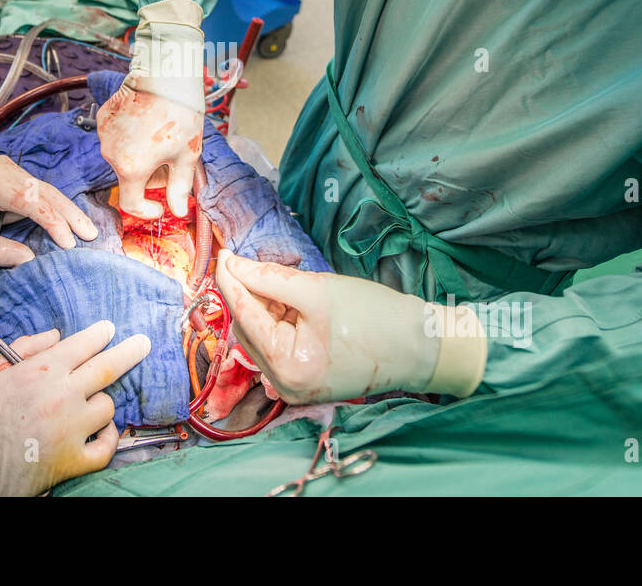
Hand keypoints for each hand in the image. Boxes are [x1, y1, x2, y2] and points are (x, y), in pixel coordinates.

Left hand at [0, 147, 97, 261]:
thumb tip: (31, 260)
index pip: (33, 201)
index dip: (53, 222)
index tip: (69, 244)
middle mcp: (6, 170)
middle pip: (47, 191)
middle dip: (70, 214)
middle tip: (91, 236)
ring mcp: (9, 168)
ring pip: (45, 189)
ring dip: (64, 209)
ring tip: (85, 231)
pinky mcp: (10, 173)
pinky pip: (36, 189)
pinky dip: (52, 205)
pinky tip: (66, 220)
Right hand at [0, 322, 150, 495]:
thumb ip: (27, 348)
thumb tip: (57, 336)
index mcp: (41, 370)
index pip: (83, 344)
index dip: (100, 334)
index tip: (109, 329)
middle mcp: (61, 395)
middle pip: (109, 367)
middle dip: (131, 351)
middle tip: (143, 343)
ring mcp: (70, 429)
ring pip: (107, 406)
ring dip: (101, 402)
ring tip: (87, 405)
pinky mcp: (71, 461)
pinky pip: (107, 447)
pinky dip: (108, 438)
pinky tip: (101, 432)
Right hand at [98, 85, 201, 218]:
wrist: (164, 74)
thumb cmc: (179, 113)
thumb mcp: (187, 155)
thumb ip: (180, 187)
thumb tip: (177, 211)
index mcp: (131, 168)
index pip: (131, 204)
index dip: (147, 210)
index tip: (160, 207)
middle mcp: (111, 154)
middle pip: (130, 178)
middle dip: (151, 175)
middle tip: (172, 157)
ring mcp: (104, 135)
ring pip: (123, 158)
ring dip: (140, 156)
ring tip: (160, 135)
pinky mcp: (103, 117)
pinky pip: (116, 138)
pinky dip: (130, 138)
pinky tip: (147, 123)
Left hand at [214, 250, 486, 402]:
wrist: (419, 345)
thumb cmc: (373, 316)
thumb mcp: (316, 290)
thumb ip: (269, 278)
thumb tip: (232, 265)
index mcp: (285, 366)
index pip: (244, 314)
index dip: (231, 280)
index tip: (223, 253)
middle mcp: (283, 385)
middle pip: (248, 328)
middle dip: (249, 293)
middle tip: (253, 261)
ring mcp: (293, 388)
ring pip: (261, 337)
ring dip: (264, 307)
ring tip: (284, 283)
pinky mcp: (304, 382)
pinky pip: (277, 347)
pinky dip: (279, 322)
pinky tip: (291, 303)